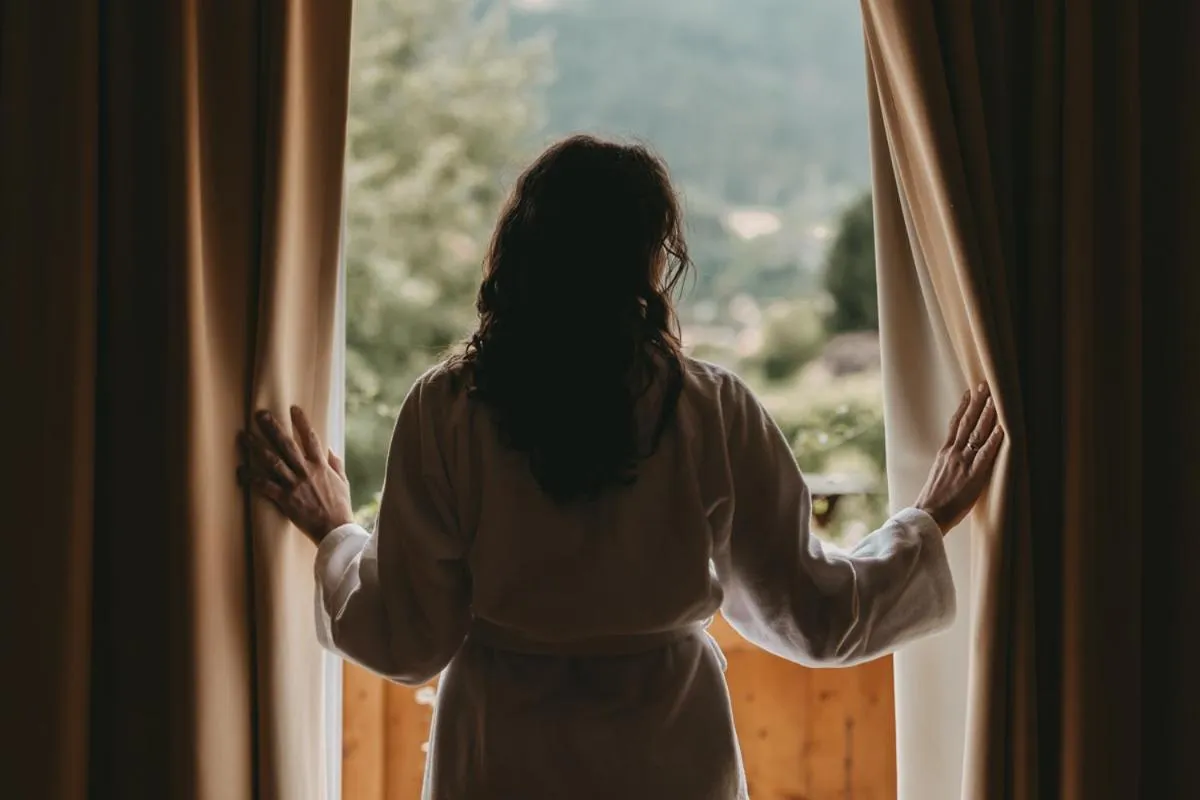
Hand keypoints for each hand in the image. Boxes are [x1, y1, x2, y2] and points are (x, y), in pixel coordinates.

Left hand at [238, 406, 354, 544]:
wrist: (335, 529)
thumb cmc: (340, 507)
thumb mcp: (343, 482)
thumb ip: (336, 464)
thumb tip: (330, 450)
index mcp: (321, 466)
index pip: (311, 438)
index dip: (302, 422)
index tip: (293, 408)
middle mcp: (306, 471)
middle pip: (287, 444)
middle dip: (272, 427)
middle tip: (259, 414)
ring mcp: (295, 484)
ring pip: (272, 461)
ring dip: (256, 447)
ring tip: (243, 436)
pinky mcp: (286, 499)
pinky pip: (265, 486)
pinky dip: (252, 478)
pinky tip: (241, 471)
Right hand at [914, 384, 1004, 533]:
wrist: (927, 515)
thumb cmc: (933, 501)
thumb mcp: (938, 475)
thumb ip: (948, 464)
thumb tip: (955, 460)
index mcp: (944, 453)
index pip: (955, 424)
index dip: (963, 407)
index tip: (970, 392)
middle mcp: (953, 453)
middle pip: (967, 422)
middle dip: (977, 402)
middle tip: (985, 384)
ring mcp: (963, 463)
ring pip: (977, 433)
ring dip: (988, 414)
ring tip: (996, 398)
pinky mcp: (973, 476)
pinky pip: (986, 454)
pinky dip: (995, 440)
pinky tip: (1003, 428)